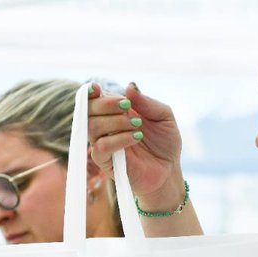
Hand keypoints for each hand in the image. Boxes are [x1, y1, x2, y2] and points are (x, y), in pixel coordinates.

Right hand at [88, 82, 183, 199]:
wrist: (169, 170)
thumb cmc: (165, 143)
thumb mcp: (164, 116)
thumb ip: (147, 102)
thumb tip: (129, 87)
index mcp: (115, 113)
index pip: (93, 99)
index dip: (90, 92)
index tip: (97, 88)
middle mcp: (105, 127)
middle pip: (88, 110)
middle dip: (106, 104)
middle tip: (128, 106)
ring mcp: (104, 145)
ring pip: (92, 126)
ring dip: (115, 121)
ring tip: (137, 126)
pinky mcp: (106, 162)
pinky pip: (101, 147)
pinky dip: (118, 139)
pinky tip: (136, 138)